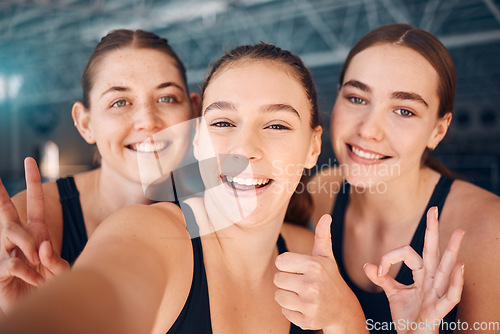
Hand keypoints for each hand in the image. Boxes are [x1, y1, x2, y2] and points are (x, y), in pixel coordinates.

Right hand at [0, 158, 68, 313]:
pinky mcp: (1, 270)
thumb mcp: (58, 271)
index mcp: (36, 232)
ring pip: (12, 232)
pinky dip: (28, 271)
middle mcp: (19, 239)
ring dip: (28, 245)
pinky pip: (14, 262)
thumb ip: (55, 260)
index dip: (33, 181)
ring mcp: (6, 252)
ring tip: (38, 262)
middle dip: (1, 193)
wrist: (35, 306)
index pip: (35, 203)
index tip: (31, 160)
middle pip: (8, 212)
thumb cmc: (48, 285)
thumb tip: (42, 247)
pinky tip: (35, 279)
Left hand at [274, 214, 365, 331]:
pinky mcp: (307, 320)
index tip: (299, 270)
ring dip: (287, 296)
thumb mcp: (326, 258)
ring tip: (303, 295)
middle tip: (302, 284)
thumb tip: (326, 216)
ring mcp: (310, 304)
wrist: (343, 310)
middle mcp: (312, 285)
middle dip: (287, 281)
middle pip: (277, 279)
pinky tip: (305, 307)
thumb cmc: (330, 279)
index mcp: (314, 266)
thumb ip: (322, 236)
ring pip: (278, 296)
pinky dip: (292, 310)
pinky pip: (284, 311)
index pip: (280, 261)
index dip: (287, 266)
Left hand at [364, 207, 464, 333]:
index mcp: (420, 275)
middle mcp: (431, 280)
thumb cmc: (407, 315)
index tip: (379, 269)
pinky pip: (451, 295)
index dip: (390, 258)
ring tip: (458, 232)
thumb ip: (383, 279)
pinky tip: (459, 267)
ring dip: (452, 250)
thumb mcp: (393, 294)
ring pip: (446, 268)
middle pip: (433, 251)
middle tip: (433, 209)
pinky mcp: (439, 309)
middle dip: (433, 231)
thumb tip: (367, 265)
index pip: (407, 254)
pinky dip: (456, 282)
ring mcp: (437, 293)